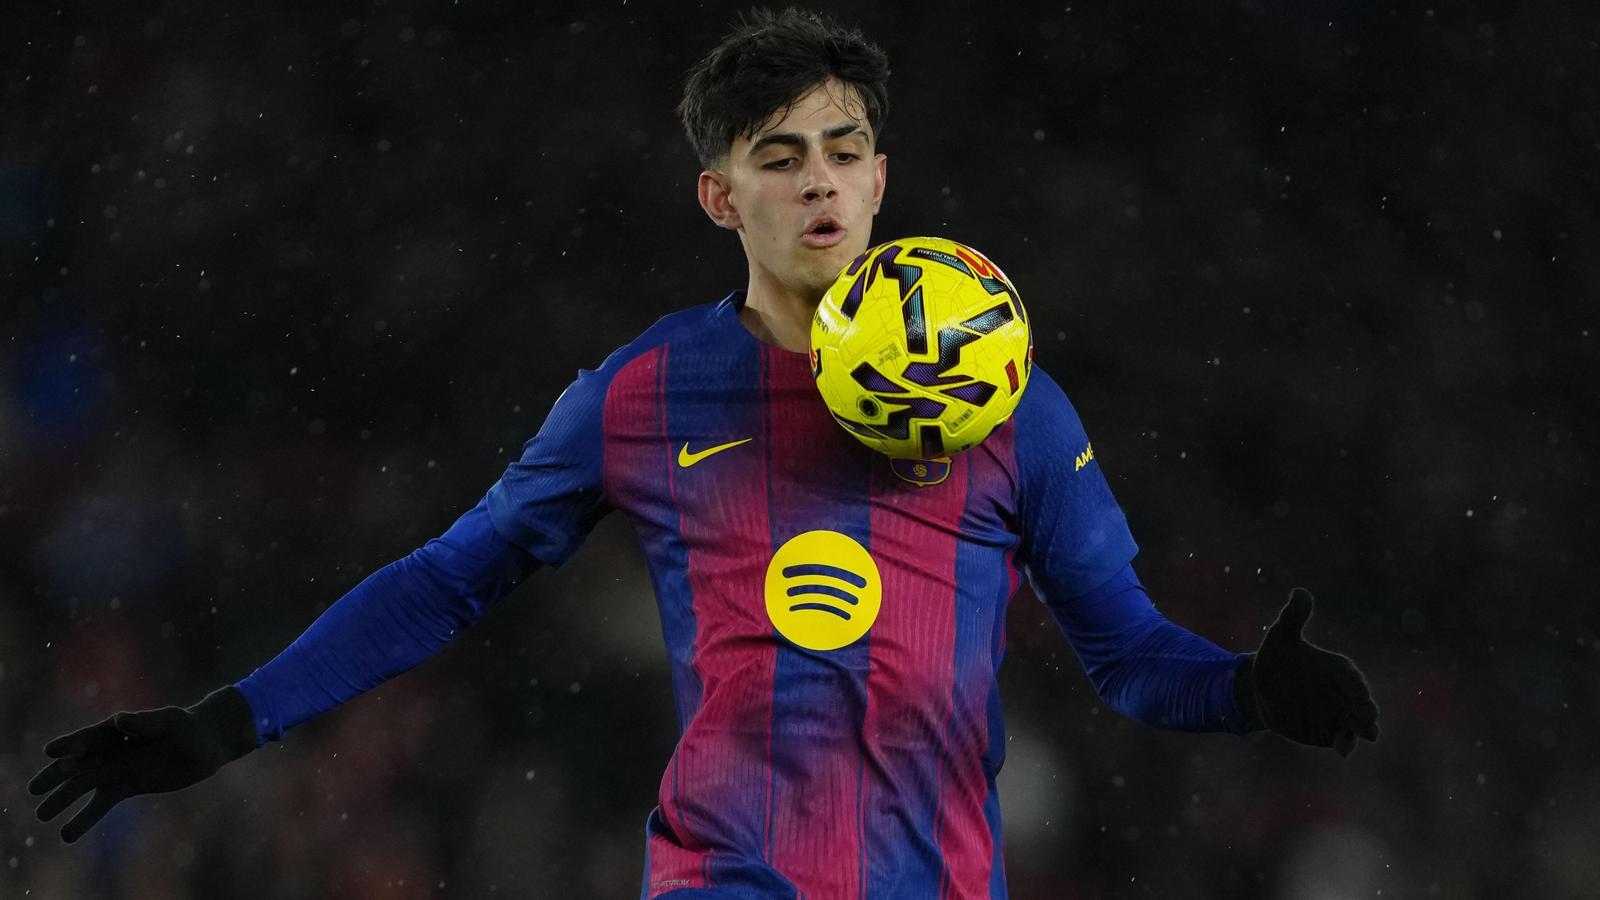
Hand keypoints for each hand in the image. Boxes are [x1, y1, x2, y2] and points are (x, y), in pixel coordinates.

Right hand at [29, 686, 258, 842]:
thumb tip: (118, 720)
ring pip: (86, 785)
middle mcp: (113, 749)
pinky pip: (102, 803)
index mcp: (119, 729)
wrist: (208, 743)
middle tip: (34, 789)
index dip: (72, 744)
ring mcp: (118, 768)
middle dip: (57, 776)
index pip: (91, 737)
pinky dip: (86, 818)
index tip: (52, 753)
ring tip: (42, 816)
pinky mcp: (128, 786)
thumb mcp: (171, 721)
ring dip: (64, 800)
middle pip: (80, 763)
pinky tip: (67, 835)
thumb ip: (145, 722)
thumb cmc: (190, 726)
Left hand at [1239, 588, 1379, 757]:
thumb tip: (1300, 592)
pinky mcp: (1327, 731)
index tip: (1359, 694)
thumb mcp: (1281, 636)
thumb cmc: (1276, 657)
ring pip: (1356, 724)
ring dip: (1362, 729)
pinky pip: (1340, 739)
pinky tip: (1343, 750)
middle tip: (1367, 716)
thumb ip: (1293, 617)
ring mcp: (1338, 713)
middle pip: (1361, 703)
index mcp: (1338, 669)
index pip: (1352, 678)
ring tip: (1367, 733)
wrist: (1261, 687)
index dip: (1357, 687)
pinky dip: (1345, 744)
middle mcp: (1344, 693)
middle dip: (1366, 710)